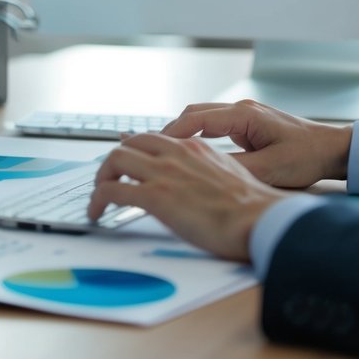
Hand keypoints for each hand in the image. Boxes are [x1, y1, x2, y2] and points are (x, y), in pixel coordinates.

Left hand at [86, 133, 287, 261]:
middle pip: (129, 144)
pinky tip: (96, 213)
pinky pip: (112, 191)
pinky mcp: (156, 196)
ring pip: (115, 160)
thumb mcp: (229, 174)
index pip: (152, 139)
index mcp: (194, 148)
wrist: (261, 219)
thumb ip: (205, 170)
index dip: (134, 150)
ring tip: (98, 196)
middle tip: (109, 180)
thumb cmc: (252, 206)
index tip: (125, 163)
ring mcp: (164, 173)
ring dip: (101, 178)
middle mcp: (176, 153)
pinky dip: (97, 200)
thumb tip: (196, 183)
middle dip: (113, 162)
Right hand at [160, 100, 351, 188]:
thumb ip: (237, 170)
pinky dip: (197, 138)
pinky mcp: (248, 127)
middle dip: (171, 132)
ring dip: (183, 134)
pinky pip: (214, 128)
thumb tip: (204, 174)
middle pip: (194, 114)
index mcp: (244, 115)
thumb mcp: (271, 169)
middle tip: (149, 150)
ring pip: (202, 119)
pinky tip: (189, 154)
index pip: (196, 118)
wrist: (333, 149)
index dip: (172, 133)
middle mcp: (241, 110)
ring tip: (163, 153)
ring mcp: (244, 117)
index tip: (152, 147)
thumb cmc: (308, 156)